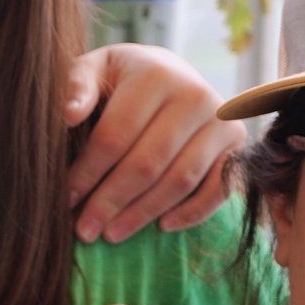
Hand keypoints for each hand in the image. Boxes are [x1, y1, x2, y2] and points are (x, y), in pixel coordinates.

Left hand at [63, 44, 243, 243]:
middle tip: (85, 230)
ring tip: (112, 234)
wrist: (170, 73)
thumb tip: (68, 115)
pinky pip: (217, 189)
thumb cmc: (121, 78)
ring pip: (180, 180)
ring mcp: (222, 121)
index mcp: (155, 75)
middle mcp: (195, 95)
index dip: (88, 171)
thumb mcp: (94, 70)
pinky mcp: (237, 145)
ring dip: (144, 213)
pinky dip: (192, 212)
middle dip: (112, 201)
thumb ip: (76, 86)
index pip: (116, 135)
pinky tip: (162, 226)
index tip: (66, 198)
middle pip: (148, 163)